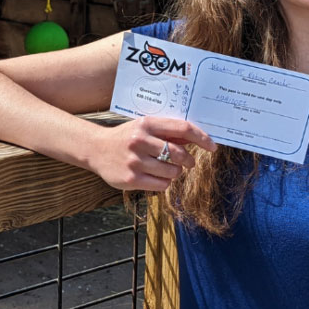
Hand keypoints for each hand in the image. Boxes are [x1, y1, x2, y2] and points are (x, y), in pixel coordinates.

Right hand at [89, 116, 216, 190]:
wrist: (95, 149)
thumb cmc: (125, 137)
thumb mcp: (145, 127)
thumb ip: (168, 132)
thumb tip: (196, 137)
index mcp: (146, 124)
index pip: (182, 128)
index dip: (201, 138)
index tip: (212, 146)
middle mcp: (140, 141)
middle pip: (179, 153)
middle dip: (188, 160)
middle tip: (188, 162)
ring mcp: (135, 161)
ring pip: (172, 172)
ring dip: (175, 173)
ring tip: (166, 169)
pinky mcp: (131, 179)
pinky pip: (161, 184)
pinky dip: (164, 182)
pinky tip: (155, 176)